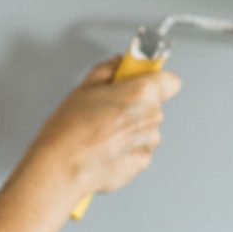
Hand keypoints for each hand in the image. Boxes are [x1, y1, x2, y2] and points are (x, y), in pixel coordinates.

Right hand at [29, 54, 183, 201]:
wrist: (63, 167)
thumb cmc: (71, 129)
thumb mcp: (84, 87)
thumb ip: (108, 69)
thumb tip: (117, 64)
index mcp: (142, 92)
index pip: (169, 80)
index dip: (155, 80)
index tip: (140, 80)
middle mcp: (152, 116)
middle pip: (154, 104)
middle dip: (135, 104)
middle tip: (109, 109)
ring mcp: (149, 141)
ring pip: (147, 128)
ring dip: (131, 128)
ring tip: (103, 132)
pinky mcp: (143, 162)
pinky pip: (140, 148)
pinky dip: (127, 148)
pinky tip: (106, 148)